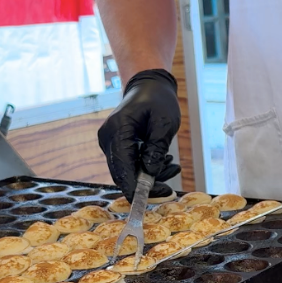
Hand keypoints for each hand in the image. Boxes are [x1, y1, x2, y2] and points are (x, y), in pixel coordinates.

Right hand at [97, 69, 180, 200]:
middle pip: (122, 174)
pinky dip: (146, 167)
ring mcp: (110, 142)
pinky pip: (129, 164)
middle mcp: (108, 138)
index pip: (123, 168)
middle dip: (147, 185)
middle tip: (169, 189)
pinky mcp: (116, 145)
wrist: (148, 86)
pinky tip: (164, 160)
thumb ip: (156, 148)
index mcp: (117, 130)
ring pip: (127, 171)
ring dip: (150, 175)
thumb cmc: (158, 100)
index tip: (155, 197)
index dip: (137, 188)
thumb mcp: (165, 123)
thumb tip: (150, 173)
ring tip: (172, 166)